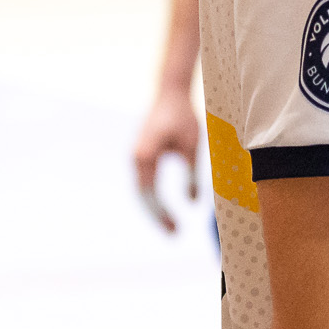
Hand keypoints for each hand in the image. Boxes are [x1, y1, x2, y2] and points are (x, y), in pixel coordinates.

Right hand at [134, 84, 200, 233]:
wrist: (169, 93)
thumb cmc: (183, 117)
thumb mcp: (192, 145)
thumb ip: (192, 174)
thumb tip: (193, 203)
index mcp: (146, 157)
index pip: (152, 195)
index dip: (163, 214)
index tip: (176, 230)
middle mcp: (136, 159)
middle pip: (143, 197)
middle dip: (157, 216)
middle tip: (174, 235)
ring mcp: (136, 157)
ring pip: (142, 191)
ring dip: (154, 209)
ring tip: (170, 226)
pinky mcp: (141, 155)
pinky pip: (145, 183)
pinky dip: (153, 198)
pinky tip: (164, 209)